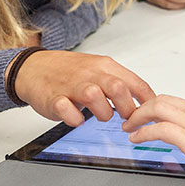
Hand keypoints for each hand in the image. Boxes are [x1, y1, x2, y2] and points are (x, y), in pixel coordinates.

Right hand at [13, 50, 154, 126]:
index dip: (146, 100)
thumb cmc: (68, 70)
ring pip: (94, 96)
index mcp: (104, 65)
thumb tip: (141, 99)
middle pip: (117, 88)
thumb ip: (118, 82)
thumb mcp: (98, 69)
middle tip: (126, 119)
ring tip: (99, 115)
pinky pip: (67, 110)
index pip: (134, 82)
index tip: (150, 113)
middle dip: (127, 109)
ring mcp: (71, 85)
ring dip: (102, 113)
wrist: (34, 67)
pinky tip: (77, 118)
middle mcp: (89, 73)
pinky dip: (75, 118)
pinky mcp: (53, 98)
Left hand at [122, 95, 184, 170]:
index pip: (184, 104)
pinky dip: (144, 133)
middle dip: (146, 106)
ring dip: (140, 116)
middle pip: (165, 99)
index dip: (170, 109)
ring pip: (158, 108)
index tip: (162, 115)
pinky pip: (159, 130)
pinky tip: (136, 138)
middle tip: (136, 114)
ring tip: (130, 124)